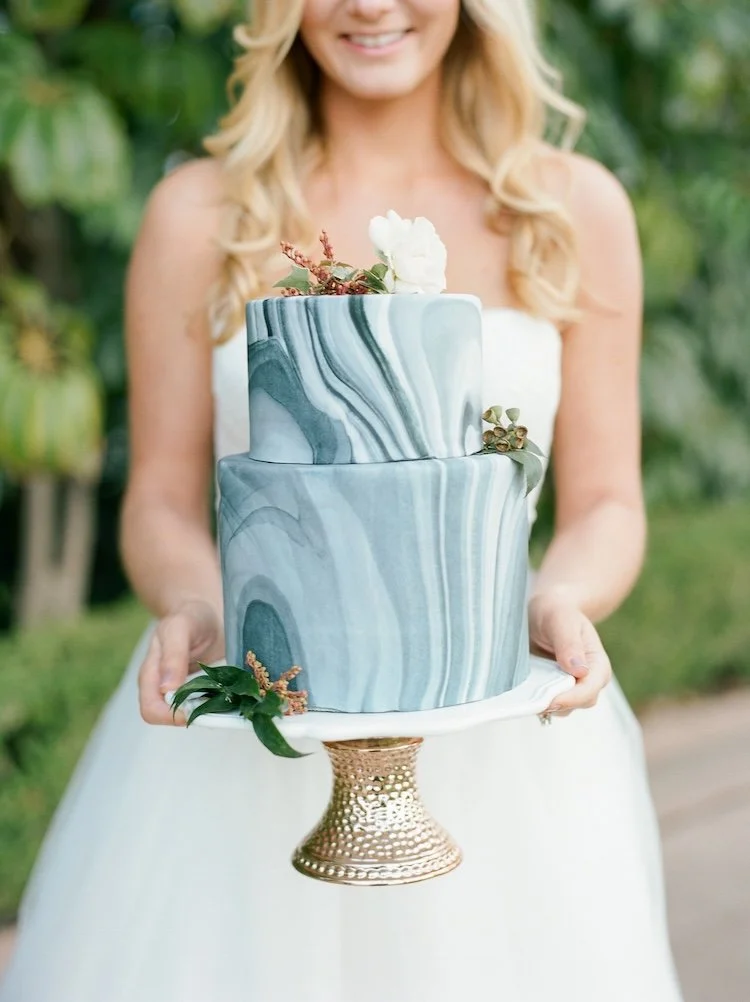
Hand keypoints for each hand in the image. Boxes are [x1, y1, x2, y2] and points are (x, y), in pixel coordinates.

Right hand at [138, 599, 223, 725]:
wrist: (205, 612)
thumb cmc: (189, 617)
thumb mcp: (180, 628)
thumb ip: (173, 655)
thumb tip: (166, 689)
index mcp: (151, 674)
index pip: (151, 710)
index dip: (170, 715)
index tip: (195, 708)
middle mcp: (161, 686)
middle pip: (168, 717)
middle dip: (191, 715)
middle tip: (216, 704)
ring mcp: (179, 689)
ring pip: (187, 714)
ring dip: (205, 712)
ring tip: (225, 701)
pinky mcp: (196, 690)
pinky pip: (201, 706)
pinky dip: (214, 706)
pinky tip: (228, 697)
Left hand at [528, 593, 612, 716]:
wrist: (544, 610)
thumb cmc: (556, 611)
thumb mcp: (561, 620)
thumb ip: (569, 643)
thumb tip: (579, 671)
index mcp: (597, 664)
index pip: (590, 690)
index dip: (572, 698)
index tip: (551, 700)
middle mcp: (587, 680)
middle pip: (578, 704)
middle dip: (558, 704)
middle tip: (533, 698)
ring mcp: (570, 687)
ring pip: (561, 708)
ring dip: (545, 704)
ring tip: (525, 692)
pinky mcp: (553, 690)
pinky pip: (546, 704)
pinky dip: (535, 701)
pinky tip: (522, 691)